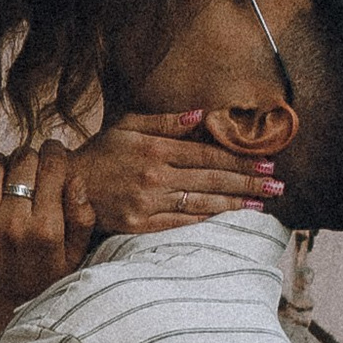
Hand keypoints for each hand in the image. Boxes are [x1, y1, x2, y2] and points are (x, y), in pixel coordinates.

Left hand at [0, 150, 96, 340]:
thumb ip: (82, 220)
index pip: (52, 167)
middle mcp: (17, 222)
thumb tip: (77, 180)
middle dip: (33, 154)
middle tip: (36, 162)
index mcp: (47, 229)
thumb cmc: (38, 282)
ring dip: (7, 159)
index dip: (55, 151)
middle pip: (24, 160)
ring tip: (15, 169)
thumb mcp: (73, 260)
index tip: (55, 152)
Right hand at [72, 111, 283, 238]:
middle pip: (212, 180)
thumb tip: (201, 116)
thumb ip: (165, 122)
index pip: (207, 155)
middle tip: (278, 186)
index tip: (267, 162)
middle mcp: (155, 177)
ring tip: (261, 205)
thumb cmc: (99, 152)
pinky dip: (206, 220)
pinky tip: (227, 218)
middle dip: (249, 183)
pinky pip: (180, 223)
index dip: (239, 160)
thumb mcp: (127, 125)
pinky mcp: (140, 226)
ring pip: (201, 204)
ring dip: (235, 205)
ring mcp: (148, 203)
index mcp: (155, 149)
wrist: (65, 186)